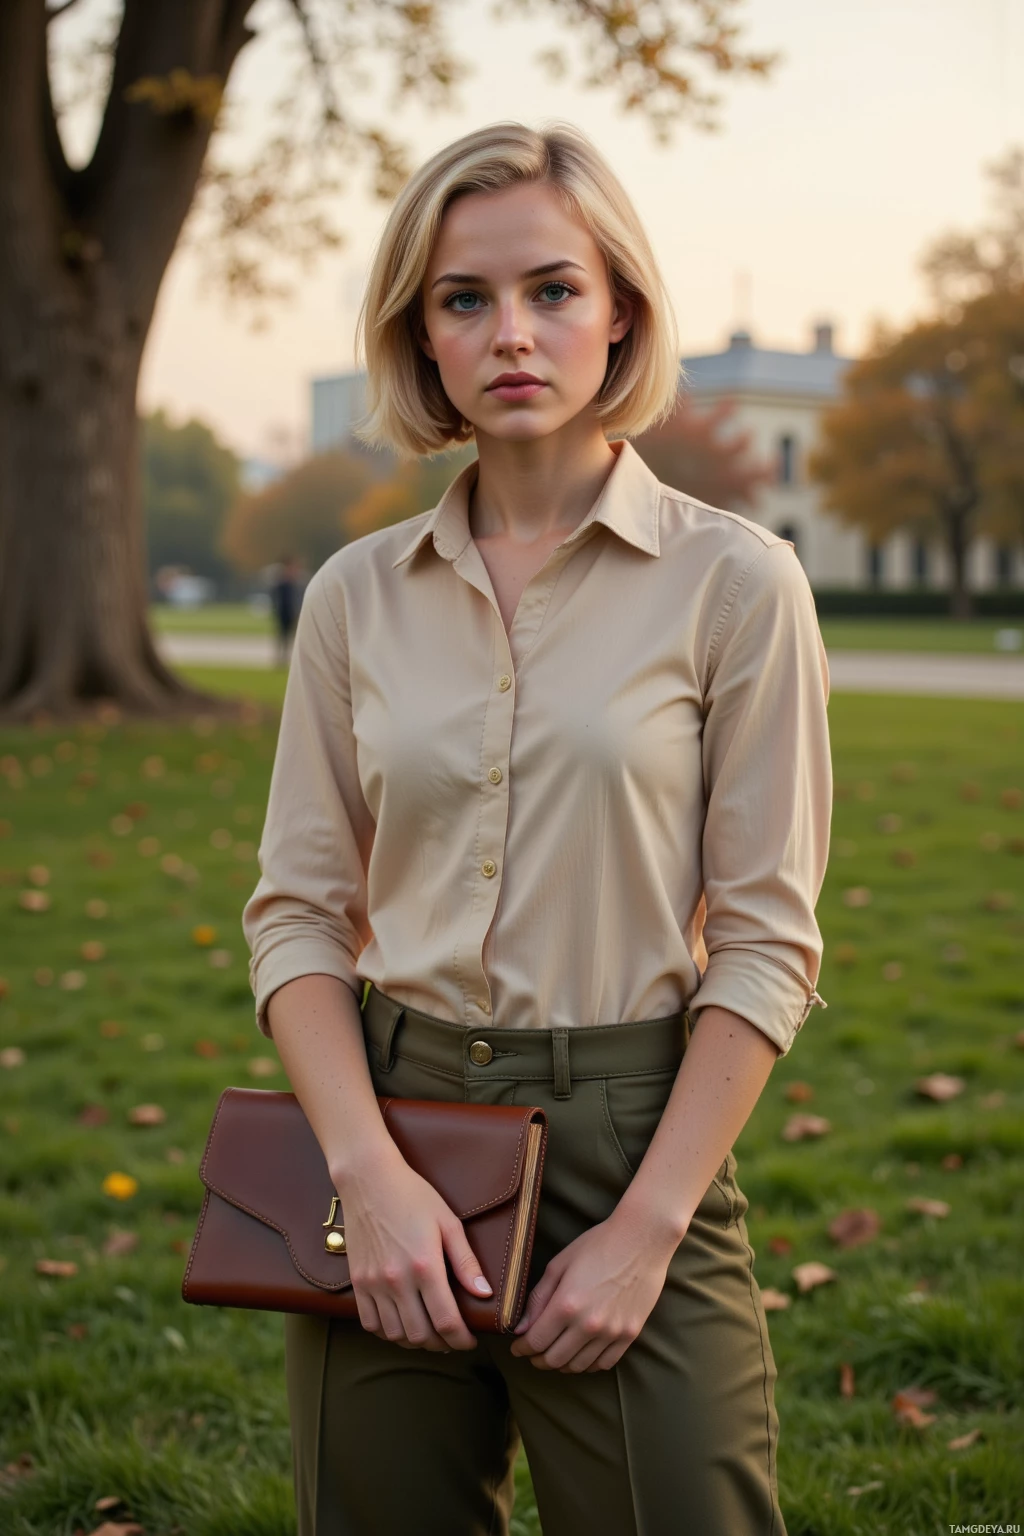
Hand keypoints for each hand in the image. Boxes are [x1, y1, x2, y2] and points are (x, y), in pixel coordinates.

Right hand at [334, 1145, 491, 1352]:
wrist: (369, 1180)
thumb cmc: (413, 1196)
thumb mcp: (448, 1223)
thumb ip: (466, 1262)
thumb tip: (484, 1294)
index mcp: (425, 1266)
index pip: (446, 1321)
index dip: (461, 1339)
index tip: (470, 1341)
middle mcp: (397, 1280)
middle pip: (420, 1335)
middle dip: (441, 1344)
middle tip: (452, 1338)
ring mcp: (373, 1283)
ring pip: (395, 1335)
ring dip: (415, 1340)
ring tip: (429, 1332)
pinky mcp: (357, 1282)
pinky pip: (370, 1323)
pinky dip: (388, 1332)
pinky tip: (401, 1322)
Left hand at [508, 1206, 682, 1372]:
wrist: (642, 1240)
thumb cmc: (598, 1245)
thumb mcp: (560, 1264)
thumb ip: (538, 1298)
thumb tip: (521, 1327)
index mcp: (566, 1305)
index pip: (536, 1342)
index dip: (522, 1348)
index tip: (517, 1347)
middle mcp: (588, 1325)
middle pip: (555, 1360)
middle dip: (538, 1359)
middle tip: (533, 1352)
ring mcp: (611, 1333)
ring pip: (578, 1366)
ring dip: (562, 1364)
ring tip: (556, 1352)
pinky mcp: (630, 1335)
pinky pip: (604, 1364)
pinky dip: (588, 1364)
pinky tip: (581, 1353)